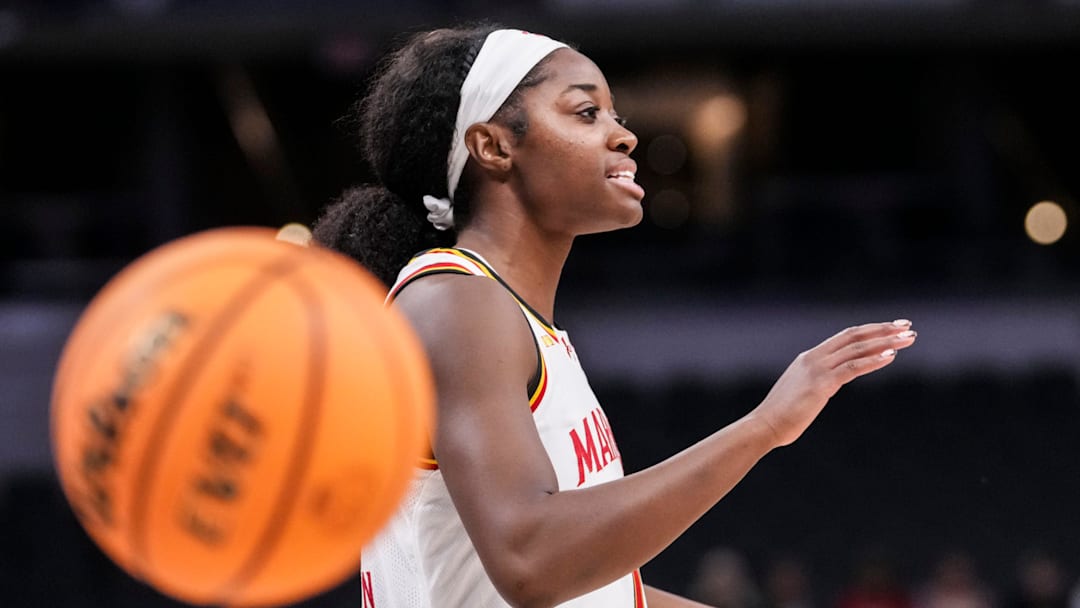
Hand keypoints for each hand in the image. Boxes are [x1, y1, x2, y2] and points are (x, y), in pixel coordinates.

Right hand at [751, 320, 916, 446]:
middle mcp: (813, 358)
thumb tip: (824, 388)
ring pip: (857, 349)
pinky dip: (873, 361)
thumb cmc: (781, 415)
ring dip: (886, 342)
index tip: (891, 327)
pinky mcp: (821, 384)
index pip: (845, 337)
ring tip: (908, 339)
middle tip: (907, 326)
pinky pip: (852, 368)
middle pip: (854, 336)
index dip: (869, 330)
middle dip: (883, 330)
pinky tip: (891, 357)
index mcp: (809, 358)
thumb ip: (815, 384)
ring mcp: (816, 369)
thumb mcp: (801, 392)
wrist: (764, 425)